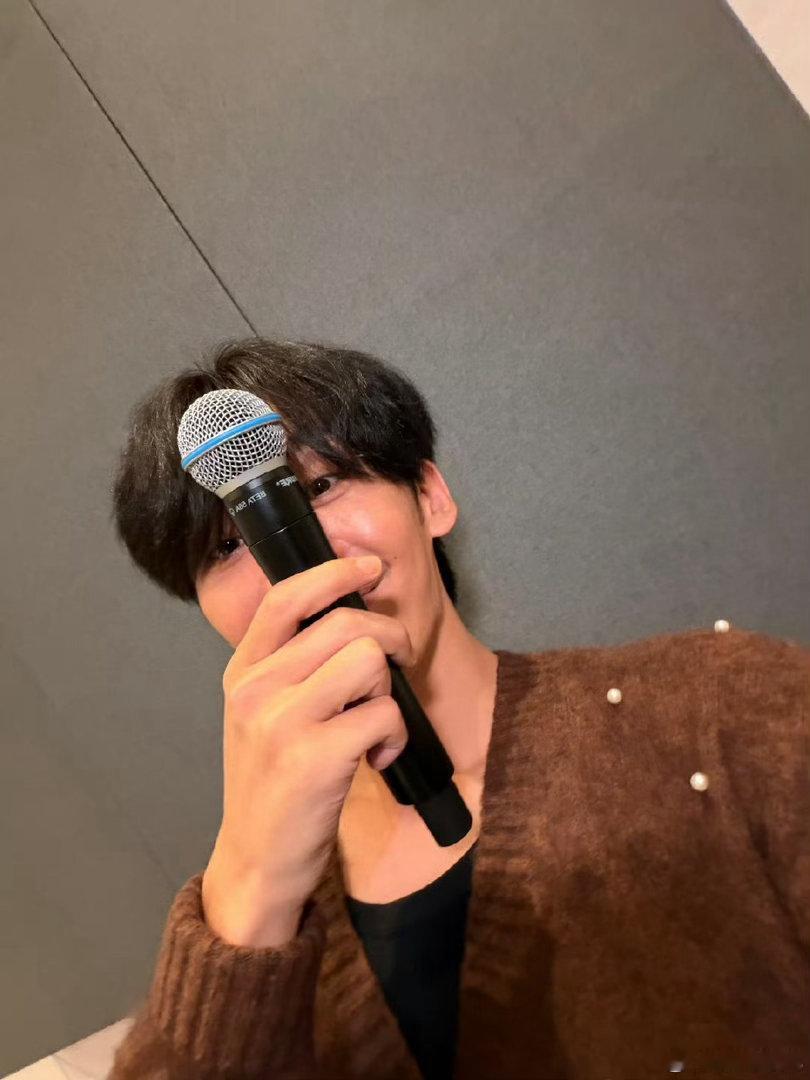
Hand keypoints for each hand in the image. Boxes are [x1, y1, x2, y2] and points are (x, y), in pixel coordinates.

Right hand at [201, 556, 411, 946]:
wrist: (256, 859)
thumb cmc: (273, 781)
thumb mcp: (263, 714)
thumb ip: (293, 666)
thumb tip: (352, 617)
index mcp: (243, 671)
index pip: (285, 596)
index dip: (334, 572)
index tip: (369, 567)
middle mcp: (255, 689)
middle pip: (345, 623)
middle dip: (389, 637)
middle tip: (395, 666)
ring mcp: (281, 722)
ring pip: (367, 660)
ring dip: (388, 690)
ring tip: (375, 722)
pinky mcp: (313, 758)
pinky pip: (383, 714)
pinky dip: (394, 735)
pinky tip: (376, 757)